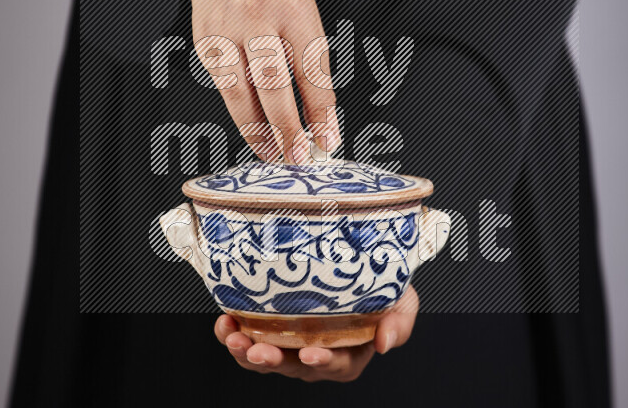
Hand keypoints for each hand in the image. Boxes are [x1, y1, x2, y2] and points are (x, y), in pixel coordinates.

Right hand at [189, 0, 340, 163]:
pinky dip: (240, 115)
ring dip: (258, 130)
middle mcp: (257, 15)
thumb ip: (311, 64)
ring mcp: (226, 29)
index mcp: (293, 8)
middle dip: (287, 126)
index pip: (310, 69)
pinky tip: (253, 132)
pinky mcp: (205, 42)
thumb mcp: (304, 14)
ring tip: (273, 153)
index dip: (319, 111)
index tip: (327, 140)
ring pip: (240, 91)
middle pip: (273, 81)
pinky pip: (224, 87)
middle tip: (297, 156)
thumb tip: (320, 121)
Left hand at [213, 285, 418, 381]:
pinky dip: (233, 334)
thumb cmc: (381, 285)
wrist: (359, 262)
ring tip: (233, 336)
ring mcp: (290, 343)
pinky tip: (225, 321)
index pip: (338, 365)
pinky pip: (248, 338)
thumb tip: (385, 344)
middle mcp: (317, 354)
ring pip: (266, 358)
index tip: (311, 353)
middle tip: (258, 350)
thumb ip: (400, 323)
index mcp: (350, 354)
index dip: (324, 362)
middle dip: (273, 360)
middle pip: (293, 366)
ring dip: (246, 352)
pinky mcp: (269, 327)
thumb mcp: (402, 300)